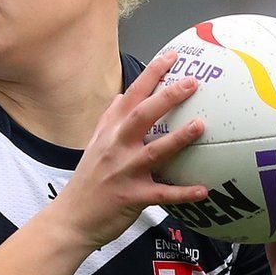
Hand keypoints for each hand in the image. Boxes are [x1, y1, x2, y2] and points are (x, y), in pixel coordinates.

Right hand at [48, 51, 208, 249]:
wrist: (71, 217)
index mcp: (110, 131)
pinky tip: (204, 190)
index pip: (131, 95)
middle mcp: (116, 147)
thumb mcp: (94, 144)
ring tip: (200, 126)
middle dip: (167, 97)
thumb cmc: (88, 180)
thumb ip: (109, 119)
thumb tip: (121, 96)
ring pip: (154, 152)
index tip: (172, 56)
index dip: (151, 74)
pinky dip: (183, 193)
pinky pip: (162, 194)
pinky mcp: (132, 197)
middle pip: (142, 116)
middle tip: (192, 83)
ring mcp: (123, 171)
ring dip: (178, 139)